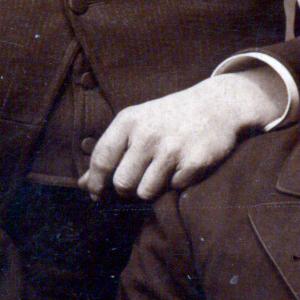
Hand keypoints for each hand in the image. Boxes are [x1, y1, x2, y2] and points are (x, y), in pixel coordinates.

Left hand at [82, 67, 286, 198]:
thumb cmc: (168, 119)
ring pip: (145, 191)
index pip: (101, 161)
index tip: (98, 195)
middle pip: (122, 183)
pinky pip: (173, 189)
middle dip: (126, 189)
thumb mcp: (135, 125)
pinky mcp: (194, 162)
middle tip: (137, 180)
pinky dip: (176, 182)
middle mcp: (147, 134)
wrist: (217, 105)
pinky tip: (183, 164)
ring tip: (162, 170)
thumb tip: (82, 184)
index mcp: (128, 121)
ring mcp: (172, 148)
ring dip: (151, 188)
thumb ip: (109, 153)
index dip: (96, 183)